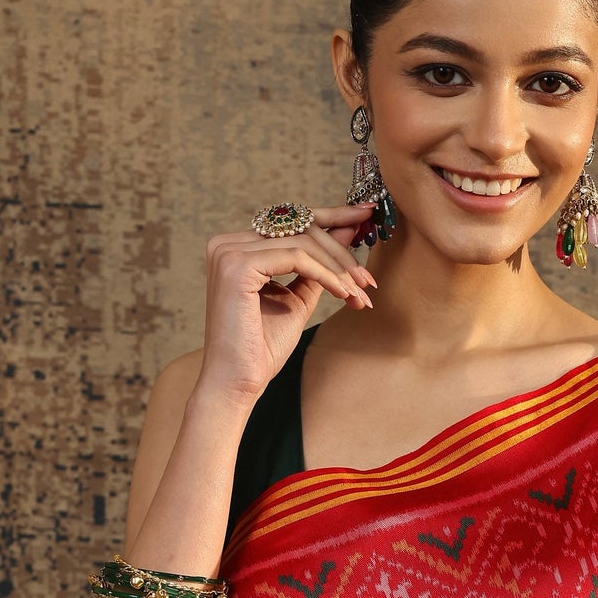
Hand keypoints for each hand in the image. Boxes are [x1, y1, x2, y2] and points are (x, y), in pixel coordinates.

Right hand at [194, 204, 378, 408]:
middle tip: (369, 280)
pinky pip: (297, 258)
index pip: (291, 222)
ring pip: (302, 242)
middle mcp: (228, 243)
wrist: (238, 383)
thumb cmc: (262, 348)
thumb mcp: (297, 299)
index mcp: (237, 248)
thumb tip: (348, 231)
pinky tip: (345, 294)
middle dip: (342, 251)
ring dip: (340, 268)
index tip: (366, 214)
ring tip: (361, 294)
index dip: (331, 216)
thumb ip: (317, 266)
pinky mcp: (237, 265)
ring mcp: (229, 251)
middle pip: (299, 227)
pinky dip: (327, 275)